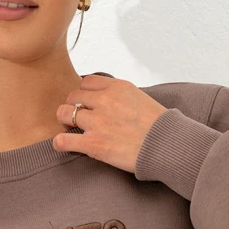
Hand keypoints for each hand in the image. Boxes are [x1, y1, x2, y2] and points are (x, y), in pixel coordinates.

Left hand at [53, 75, 167, 173]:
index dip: (84, 93)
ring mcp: (97, 122)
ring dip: (64, 121)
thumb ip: (121, 96)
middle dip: (73, 106)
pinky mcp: (93, 144)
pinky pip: (63, 140)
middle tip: (78, 118)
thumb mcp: (141, 99)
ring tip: (70, 129)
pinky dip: (60, 143)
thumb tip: (110, 99)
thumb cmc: (159, 127)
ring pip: (64, 114)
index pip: (86, 82)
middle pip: (72, 96)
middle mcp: (104, 101)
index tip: (88, 103)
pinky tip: (63, 144)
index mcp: (117, 87)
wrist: (168, 146)